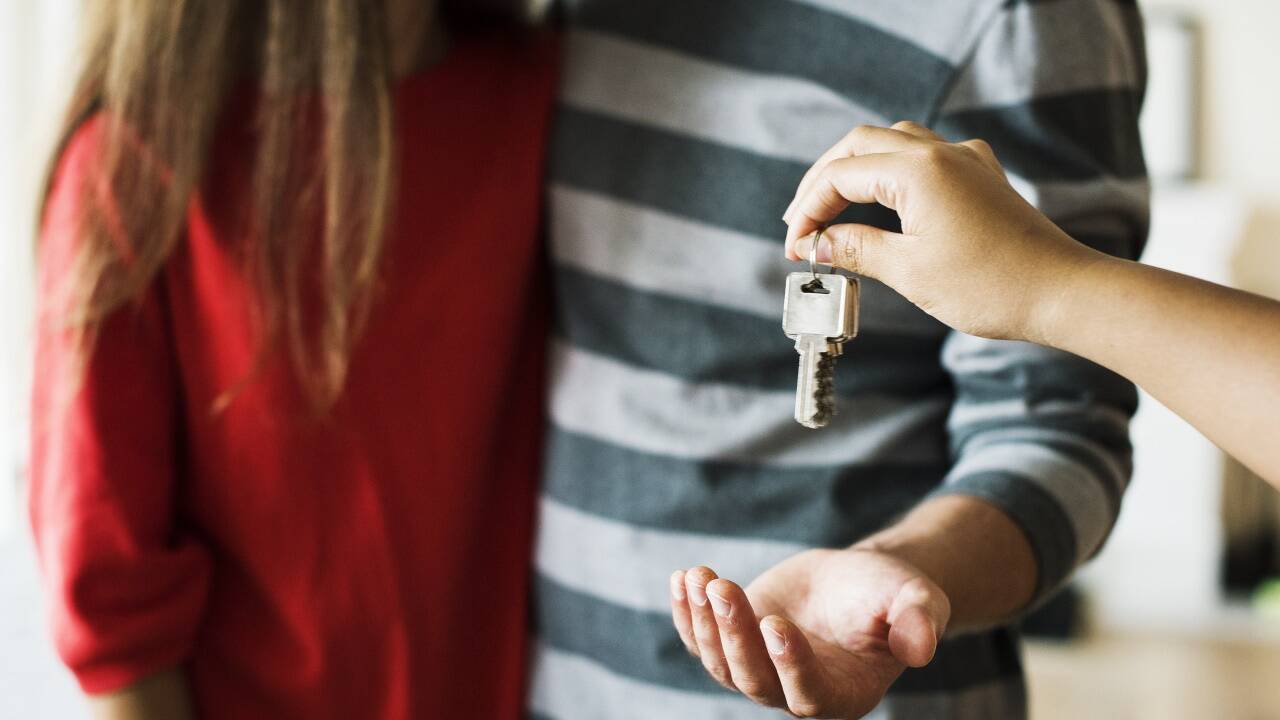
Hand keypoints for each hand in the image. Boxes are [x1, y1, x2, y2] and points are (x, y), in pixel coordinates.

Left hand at [670, 548, 949, 718]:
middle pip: (754, 679)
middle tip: (723, 587)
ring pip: (721, 662)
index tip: (775, 622)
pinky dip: (687, 613)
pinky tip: (682, 579)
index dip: (789, 663)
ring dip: (704, 621)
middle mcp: (795, 691)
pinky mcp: (735, 643)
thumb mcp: (916, 599)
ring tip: (699, 577)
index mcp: (843, 693)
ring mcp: (759, 669)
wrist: (858, 581)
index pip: (808, 693)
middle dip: (734, 634)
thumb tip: (922, 647)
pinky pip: (700, 639)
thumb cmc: (892, 595)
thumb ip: (920, 621)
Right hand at [781, 121, 1103, 343]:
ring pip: (892, 143)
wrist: (1062, 292)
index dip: (809, 210)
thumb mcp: (910, 272)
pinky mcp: (981, 177)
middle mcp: (941, 153)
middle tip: (800, 223)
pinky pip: (925, 156)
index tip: (795, 249)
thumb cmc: (991, 286)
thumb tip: (818, 243)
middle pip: (860, 145)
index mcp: (918, 170)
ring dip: (856, 170)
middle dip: (823, 182)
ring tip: (832, 209)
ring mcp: (965, 161)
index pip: (840, 175)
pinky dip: (892, 172)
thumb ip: (856, 249)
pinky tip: (885, 199)